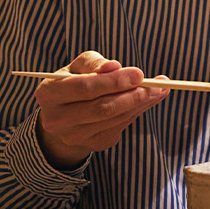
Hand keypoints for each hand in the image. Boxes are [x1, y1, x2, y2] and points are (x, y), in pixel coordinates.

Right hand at [33, 51, 169, 169]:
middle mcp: (57, 119)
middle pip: (102, 108)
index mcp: (48, 94)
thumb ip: (95, 63)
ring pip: (114, 119)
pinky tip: (149, 100)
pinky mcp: (93, 144)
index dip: (113, 81)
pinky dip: (138, 112)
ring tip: (160, 89)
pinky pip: (120, 126)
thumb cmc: (74, 81)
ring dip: (142, 103)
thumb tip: (115, 66)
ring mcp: (74, 136)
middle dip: (133, 95)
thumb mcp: (78, 66)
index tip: (139, 73)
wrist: (65, 114)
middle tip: (157, 84)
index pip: (85, 88)